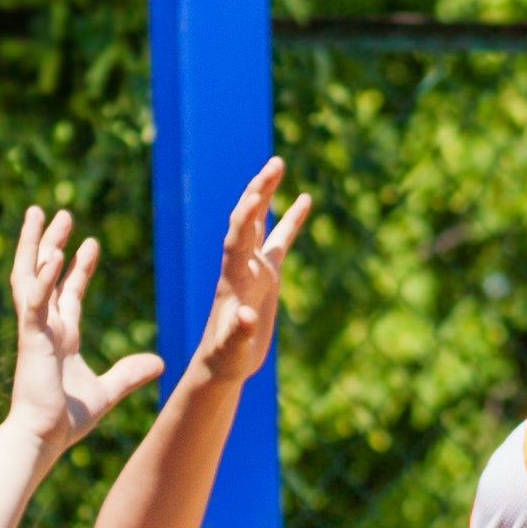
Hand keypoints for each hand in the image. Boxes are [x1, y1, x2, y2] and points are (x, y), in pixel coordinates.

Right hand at [3, 203, 162, 453]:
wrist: (45, 438)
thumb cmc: (67, 420)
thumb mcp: (108, 391)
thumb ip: (130, 374)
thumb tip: (160, 363)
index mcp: (61, 337)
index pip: (68, 292)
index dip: (78, 267)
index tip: (90, 242)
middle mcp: (46, 327)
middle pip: (43, 274)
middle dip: (50, 242)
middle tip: (59, 213)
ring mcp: (35, 330)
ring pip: (29, 277)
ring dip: (35, 245)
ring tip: (40, 214)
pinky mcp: (31, 338)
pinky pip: (34, 302)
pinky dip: (43, 279)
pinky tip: (53, 256)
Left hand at [185, 156, 317, 388]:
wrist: (223, 363)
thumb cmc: (226, 358)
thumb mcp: (232, 349)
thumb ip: (238, 332)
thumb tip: (248, 316)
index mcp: (232, 279)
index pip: (237, 241)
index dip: (245, 219)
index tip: (255, 196)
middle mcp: (240, 266)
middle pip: (247, 221)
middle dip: (258, 192)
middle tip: (274, 164)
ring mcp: (253, 267)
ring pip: (260, 222)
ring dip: (267, 194)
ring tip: (278, 163)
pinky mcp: (267, 274)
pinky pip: (280, 240)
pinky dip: (290, 220)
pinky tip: (304, 199)